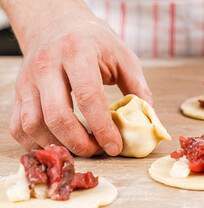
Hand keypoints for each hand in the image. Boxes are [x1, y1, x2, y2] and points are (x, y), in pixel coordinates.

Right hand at [3, 0, 152, 155]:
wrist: (56, 24)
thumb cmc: (93, 42)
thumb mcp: (122, 56)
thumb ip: (137, 87)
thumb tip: (148, 119)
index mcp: (77, 52)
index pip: (88, 97)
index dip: (103, 128)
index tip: (115, 146)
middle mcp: (47, 65)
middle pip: (57, 115)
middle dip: (80, 143)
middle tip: (97, 150)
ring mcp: (28, 79)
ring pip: (33, 124)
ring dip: (58, 145)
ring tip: (81, 148)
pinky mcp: (18, 92)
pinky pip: (17, 126)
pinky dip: (35, 143)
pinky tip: (57, 143)